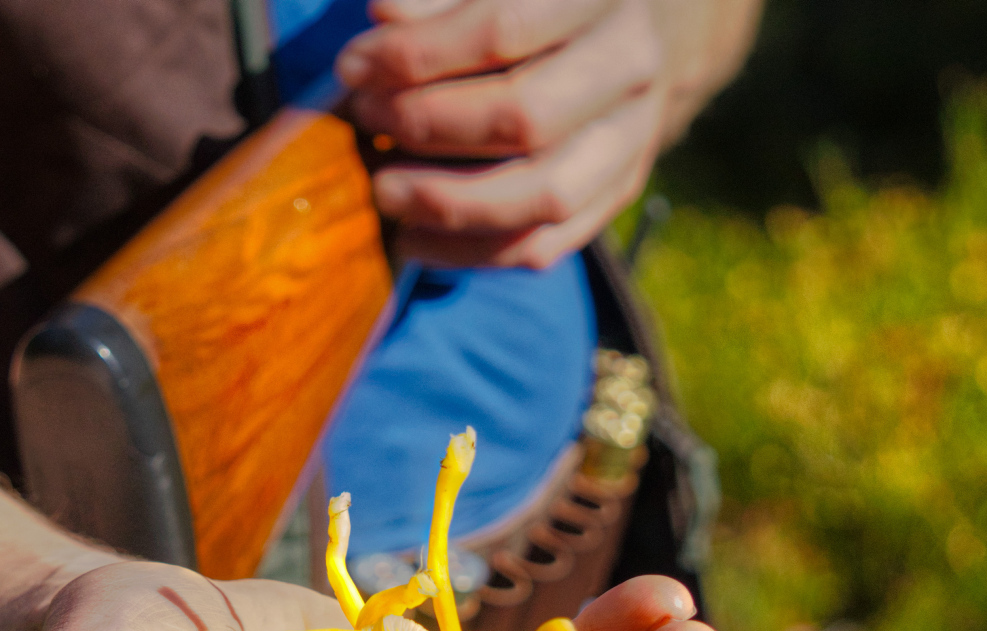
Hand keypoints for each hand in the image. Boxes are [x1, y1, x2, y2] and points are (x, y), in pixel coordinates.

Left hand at [337, 0, 668, 268]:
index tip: (352, 65)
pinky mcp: (616, 192)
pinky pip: (545, 245)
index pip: (502, 29)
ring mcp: (634, 138)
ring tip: (384, 191)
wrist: (618, 30)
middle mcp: (632, 66)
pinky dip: (471, 252)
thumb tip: (386, 17)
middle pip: (525, 117)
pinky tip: (414, 238)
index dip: (417, 53)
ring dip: (449, 201)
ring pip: (543, 194)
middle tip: (367, 119)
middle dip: (428, 125)